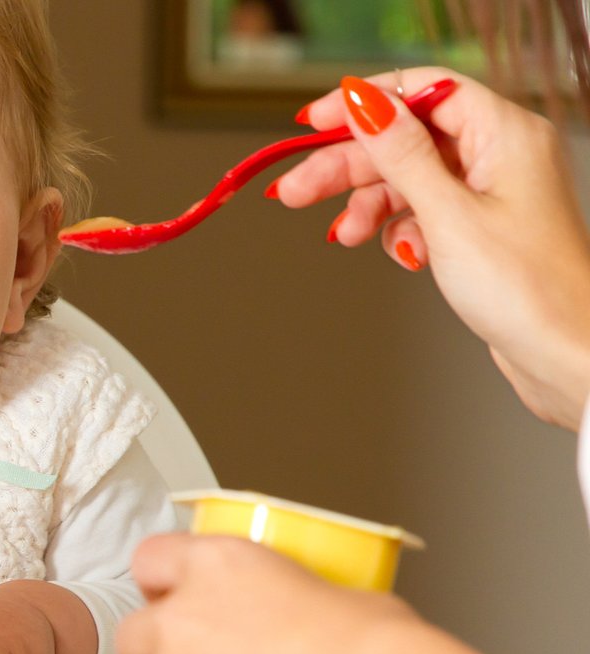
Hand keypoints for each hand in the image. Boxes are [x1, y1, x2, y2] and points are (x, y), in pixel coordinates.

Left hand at [117, 533, 418, 653]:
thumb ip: (285, 593)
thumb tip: (303, 606)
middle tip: (193, 650)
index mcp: (217, 564)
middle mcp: (184, 615)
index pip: (152, 558)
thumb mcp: (326, 590)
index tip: (174, 590)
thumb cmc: (369, 646)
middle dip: (157, 642)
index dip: (162, 577)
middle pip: (134, 630)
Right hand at [275, 67, 589, 429]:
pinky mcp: (479, 227)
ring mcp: (489, 192)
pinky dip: (398, 229)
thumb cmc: (528, 289)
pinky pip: (421, 211)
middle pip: (405, 139)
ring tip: (342, 234)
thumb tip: (366, 103)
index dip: (366, 103)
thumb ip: (402, 154)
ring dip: (368, 205)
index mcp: (506, 134)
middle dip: (348, 166)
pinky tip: (398, 253)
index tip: (314, 121)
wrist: (564, 355)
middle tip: (297, 188)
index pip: (424, 91)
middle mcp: (500, 154)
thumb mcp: (449, 215)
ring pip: (407, 179)